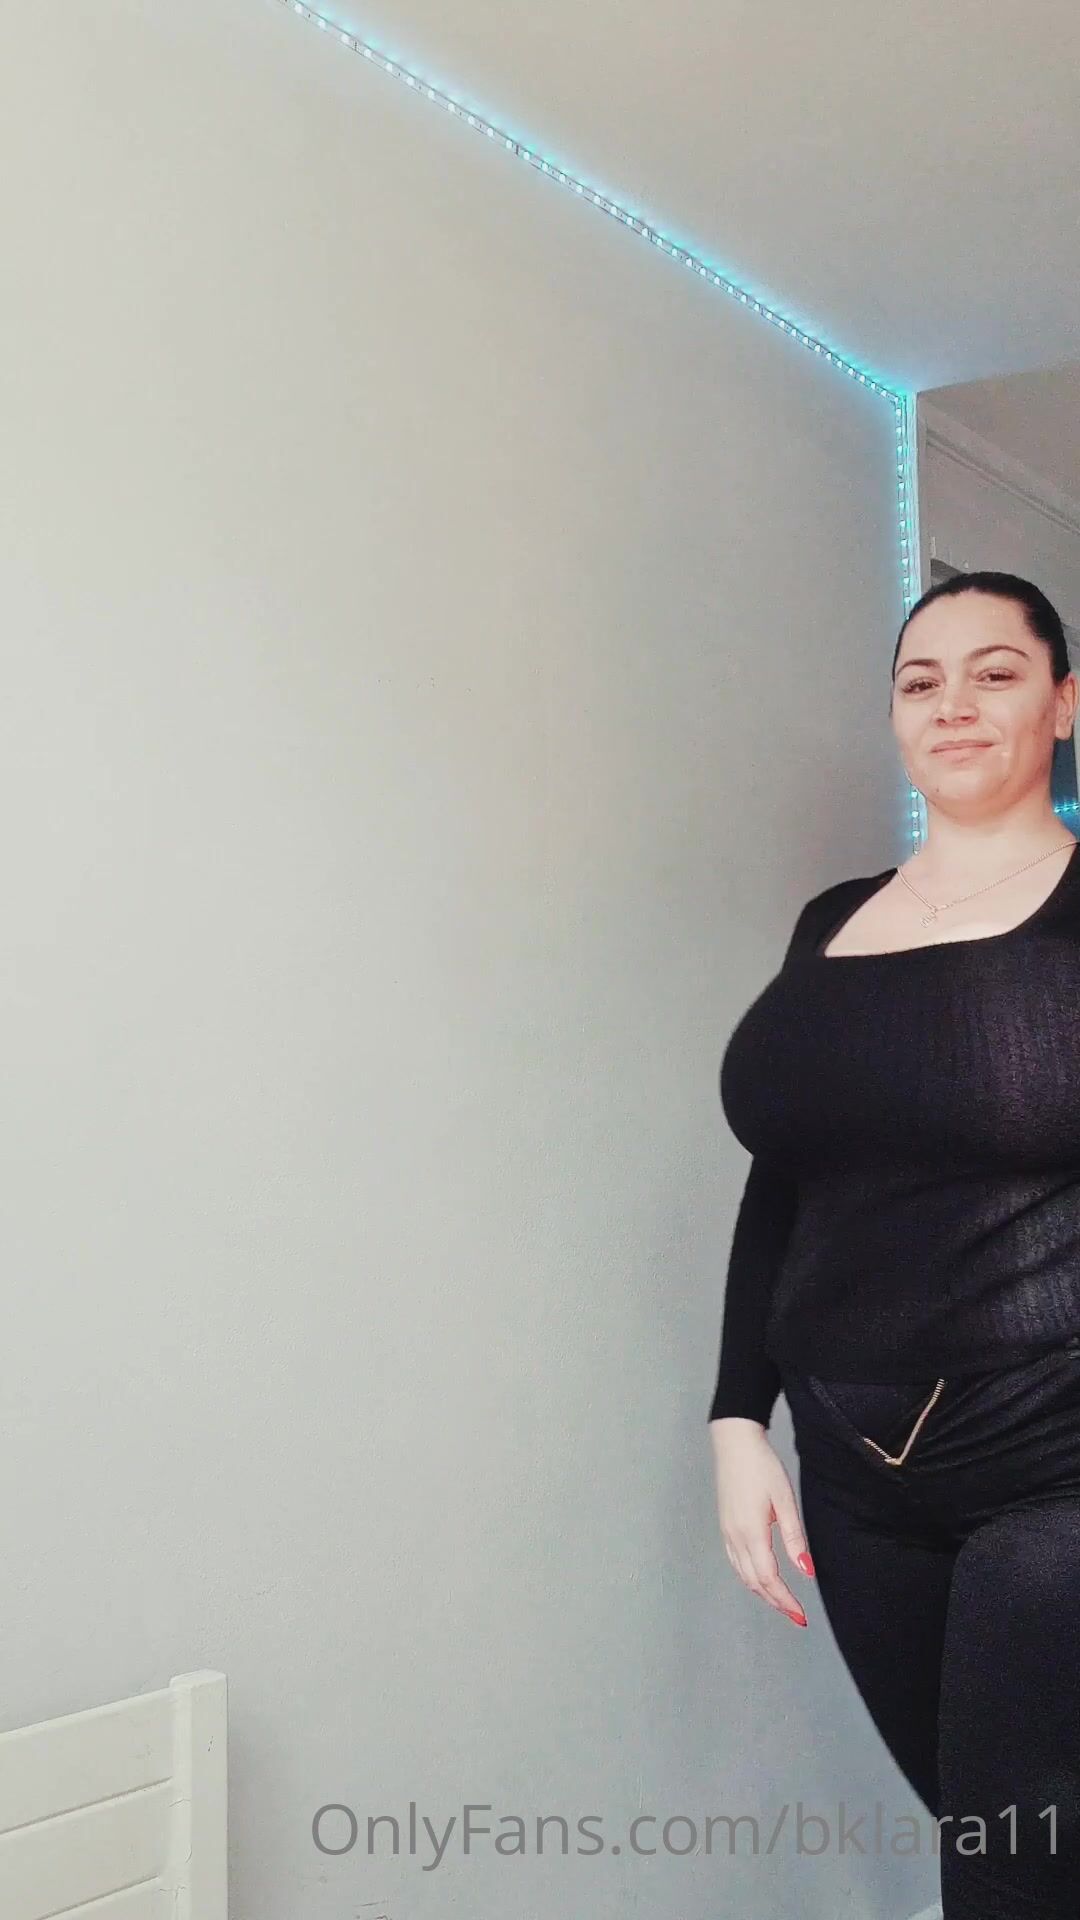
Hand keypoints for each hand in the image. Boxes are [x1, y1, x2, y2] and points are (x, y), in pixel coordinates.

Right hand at [710, 1418, 814, 1625]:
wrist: (734, 1443)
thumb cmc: (762, 1467)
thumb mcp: (784, 1500)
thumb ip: (794, 1537)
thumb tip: (806, 1570)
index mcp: (751, 1532)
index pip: (768, 1579)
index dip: (785, 1601)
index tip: (801, 1615)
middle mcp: (735, 1537)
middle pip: (754, 1582)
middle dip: (776, 1602)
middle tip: (797, 1616)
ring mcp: (727, 1532)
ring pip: (743, 1575)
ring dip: (763, 1593)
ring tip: (783, 1602)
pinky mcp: (726, 1526)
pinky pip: (736, 1562)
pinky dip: (750, 1577)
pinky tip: (762, 1578)